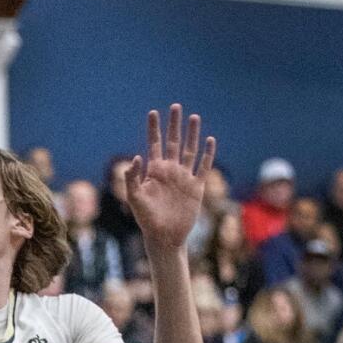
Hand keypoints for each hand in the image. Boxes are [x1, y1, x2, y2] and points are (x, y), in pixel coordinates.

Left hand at [125, 105, 216, 251]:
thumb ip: (133, 177)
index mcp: (153, 170)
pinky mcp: (196, 187)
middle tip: (175, 106)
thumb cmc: (146, 218)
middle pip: (173, 142)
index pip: (154, 144)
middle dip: (174, 125)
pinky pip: (203, 167)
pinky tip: (210, 140)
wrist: (164, 236)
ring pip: (190, 150)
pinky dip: (207, 154)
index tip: (153, 112)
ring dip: (192, 134)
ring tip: (194, 117)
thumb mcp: (134, 197)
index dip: (153, 129)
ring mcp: (183, 177)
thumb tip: (137, 157)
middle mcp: (169, 170)